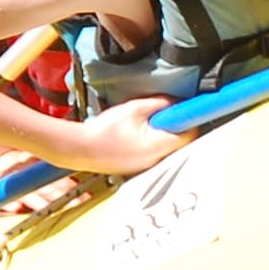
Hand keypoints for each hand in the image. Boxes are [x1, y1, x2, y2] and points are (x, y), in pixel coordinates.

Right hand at [64, 100, 190, 176]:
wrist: (78, 149)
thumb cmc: (104, 129)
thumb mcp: (135, 108)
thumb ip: (160, 103)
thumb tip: (176, 101)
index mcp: (158, 146)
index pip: (189, 135)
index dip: (190, 119)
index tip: (187, 108)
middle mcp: (156, 161)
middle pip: (178, 143)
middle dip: (175, 126)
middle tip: (164, 113)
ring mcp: (145, 167)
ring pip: (165, 149)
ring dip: (162, 135)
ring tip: (146, 123)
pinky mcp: (136, 168)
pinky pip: (152, 154)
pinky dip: (151, 143)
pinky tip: (136, 134)